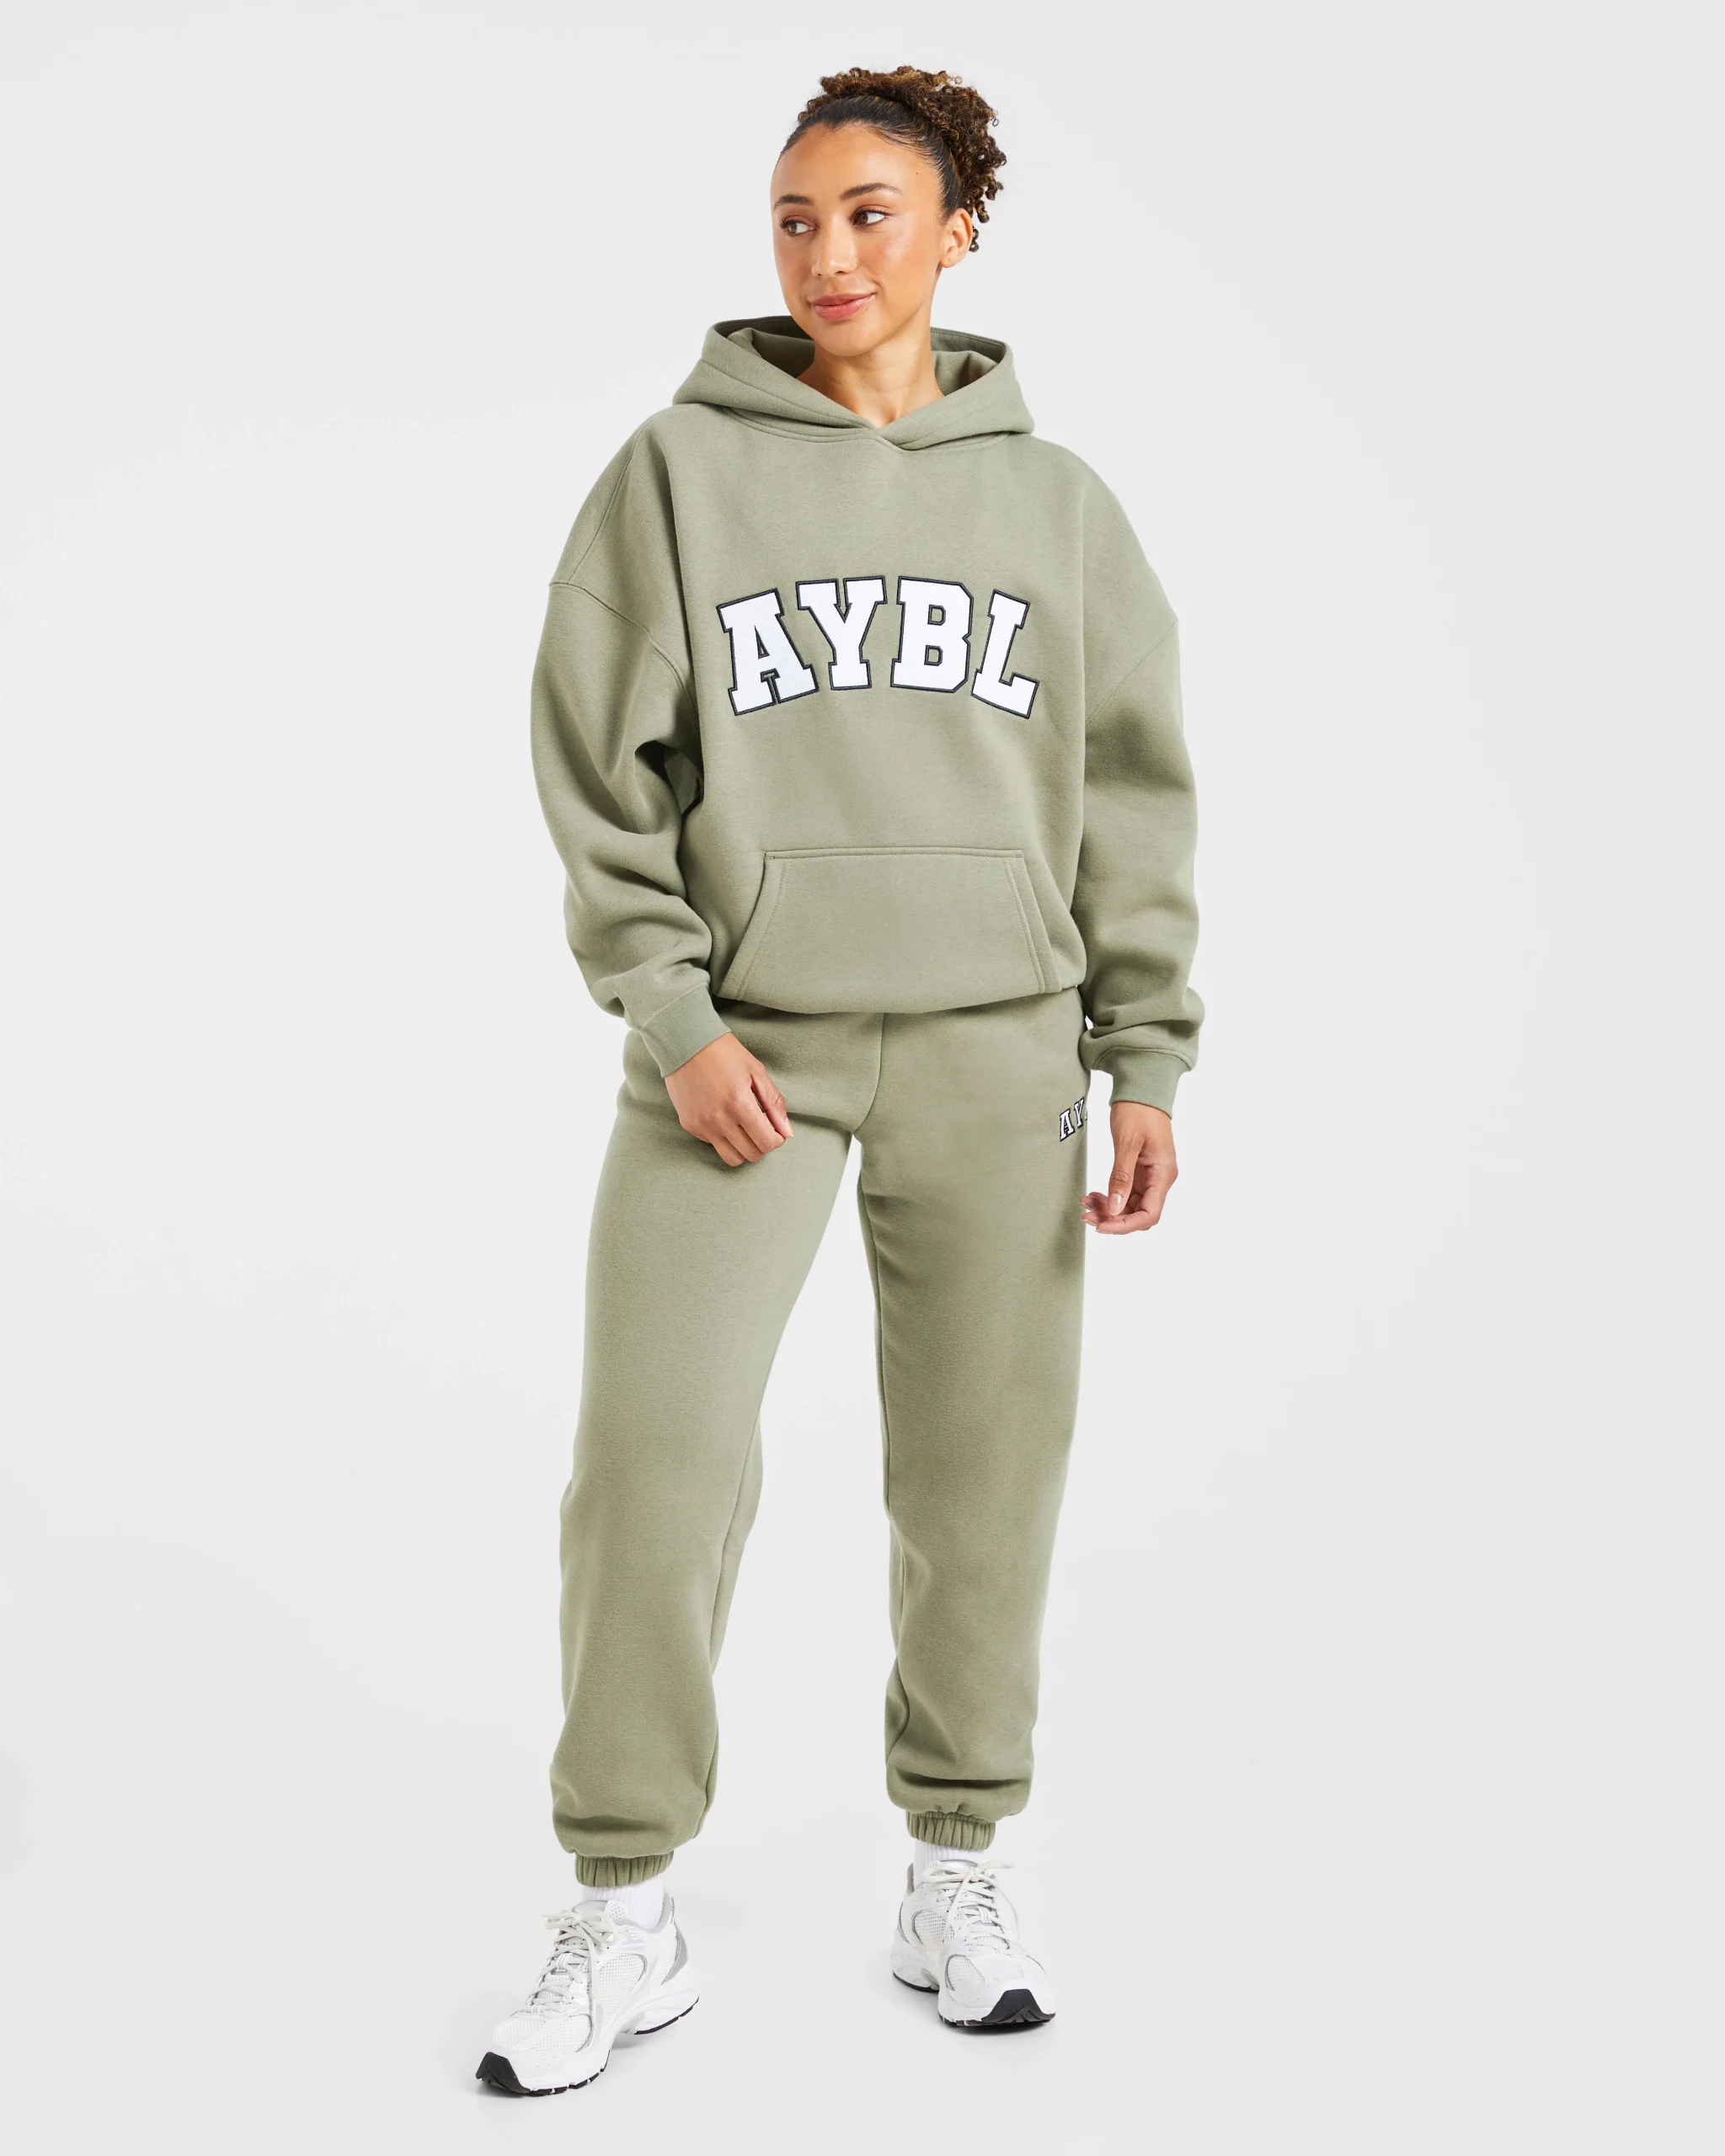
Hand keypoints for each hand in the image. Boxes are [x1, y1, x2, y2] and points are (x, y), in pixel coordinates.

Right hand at [663, 1032, 791, 1165]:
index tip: (776, 1129)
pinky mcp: (690, 1125)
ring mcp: (702, 1125)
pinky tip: (724, 1117)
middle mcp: (719, 1120)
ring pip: (732, 1158)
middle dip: (763, 1145)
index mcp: (739, 1104)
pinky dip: (724, 1138)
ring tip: (745, 1129)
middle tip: (762, 1128)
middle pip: (751, 1155)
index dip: (777, 1139)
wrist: (685, 1042)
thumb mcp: (756, 1071)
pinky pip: (714, 1144)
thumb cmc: (724, 1053)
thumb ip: (774, 1103)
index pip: (767, 1143)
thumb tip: (787, 1132)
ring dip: (744, 1148)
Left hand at [1083, 1102, 1176, 1233]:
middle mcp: (1160, 1179)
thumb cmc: (1138, 1111)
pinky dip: (1110, 1197)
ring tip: (1085, 1202)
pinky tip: (1093, 1194)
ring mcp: (1151, 1176)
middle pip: (1138, 1213)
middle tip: (1086, 1213)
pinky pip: (1126, 1193)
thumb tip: (1115, 1209)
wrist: (1141, 1090)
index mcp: (1163, 1174)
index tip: (1101, 1226)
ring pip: (1130, 1205)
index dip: (1124, 1225)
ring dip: (1108, 1208)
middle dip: (1113, 1218)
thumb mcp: (1127, 1144)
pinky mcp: (1140, 1172)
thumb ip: (1121, 1178)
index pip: (1149, 1214)